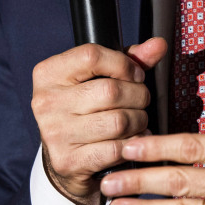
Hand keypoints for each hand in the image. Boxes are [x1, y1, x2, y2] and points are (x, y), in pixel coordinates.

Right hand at [32, 37, 167, 204]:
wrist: (65, 160)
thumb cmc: (84, 110)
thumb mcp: (97, 79)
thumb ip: (127, 59)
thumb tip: (159, 44)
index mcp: (48, 74)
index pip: (91, 56)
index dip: (123, 64)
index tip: (135, 75)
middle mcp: (46, 102)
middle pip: (110, 90)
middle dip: (138, 95)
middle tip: (141, 101)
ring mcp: (55, 133)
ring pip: (118, 121)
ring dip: (139, 121)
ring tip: (138, 121)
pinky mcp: (68, 160)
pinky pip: (116, 149)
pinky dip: (132, 144)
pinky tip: (132, 140)